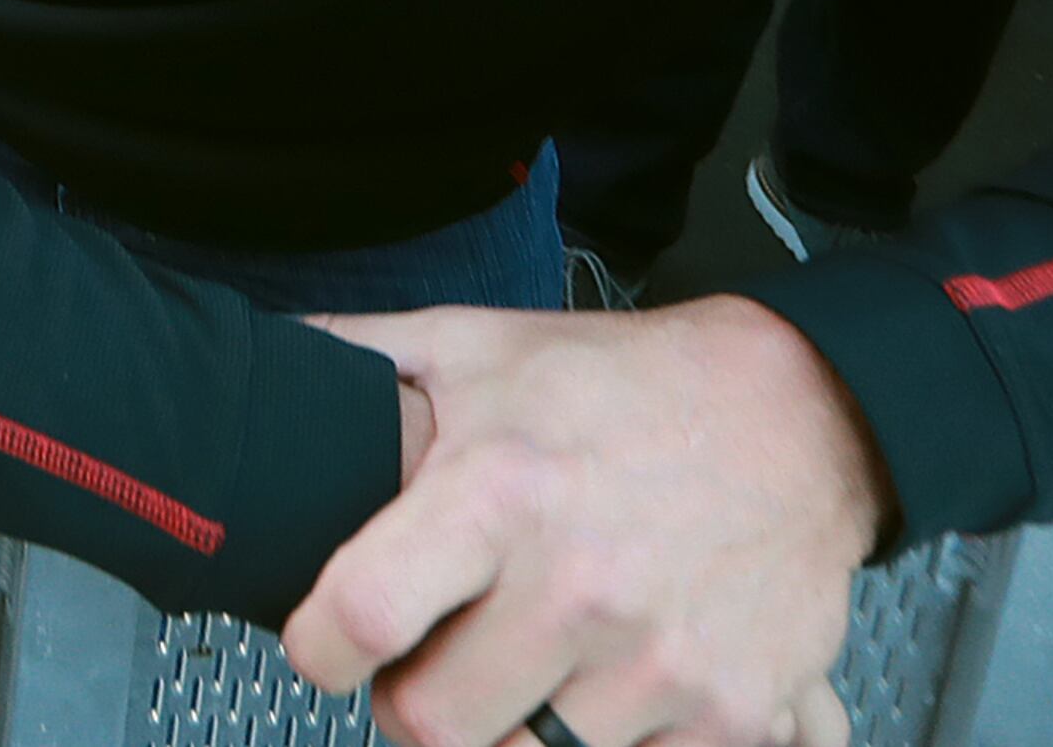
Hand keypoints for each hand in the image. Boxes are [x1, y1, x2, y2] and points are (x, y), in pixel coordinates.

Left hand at [283, 299, 884, 746]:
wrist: (800, 416)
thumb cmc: (623, 385)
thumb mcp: (475, 346)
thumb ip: (357, 363)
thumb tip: (251, 366)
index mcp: (502, 488)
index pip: (361, 613)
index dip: (319, 644)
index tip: (325, 643)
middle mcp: (580, 582)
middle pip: (430, 723)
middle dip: (415, 697)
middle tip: (435, 657)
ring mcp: (659, 662)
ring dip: (510, 725)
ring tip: (527, 658)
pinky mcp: (730, 716)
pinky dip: (602, 745)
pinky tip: (603, 681)